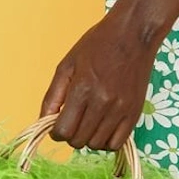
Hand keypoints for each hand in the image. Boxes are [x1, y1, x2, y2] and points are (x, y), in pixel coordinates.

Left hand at [39, 11, 158, 151]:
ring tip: (89, 122)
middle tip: (74, 120)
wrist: (134, 33)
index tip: (58, 124)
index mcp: (82, 88)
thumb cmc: (98, 44)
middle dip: (71, 135)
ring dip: (88, 138)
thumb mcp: (67, 64)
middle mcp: (102, 102)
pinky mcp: (135, 113)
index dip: (56, 132)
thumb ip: (53, 95)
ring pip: (97, 145)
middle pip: (78, 141)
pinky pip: (117, 143)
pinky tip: (103, 127)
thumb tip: (44, 120)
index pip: (63, 131)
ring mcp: (121, 109)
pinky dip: (107, 141)